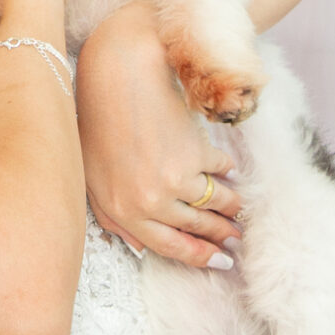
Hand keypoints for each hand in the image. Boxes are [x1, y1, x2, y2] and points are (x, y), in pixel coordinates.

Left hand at [75, 0, 244, 268]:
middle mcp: (148, 202)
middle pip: (197, 229)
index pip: (169, 248)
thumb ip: (114, 217)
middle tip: (236, 238)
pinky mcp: (195, 154)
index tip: (219, 260)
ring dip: (232, 207)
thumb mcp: (94, 177)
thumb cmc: (100, 123)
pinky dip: (227, 171)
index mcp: (122, 212)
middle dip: (221, 236)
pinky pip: (221, 171)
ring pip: (216, 203)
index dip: (198, 257)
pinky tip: (231, 171)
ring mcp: (174, 180)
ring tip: (239, 208)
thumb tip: (141, 247)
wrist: (120, 73)